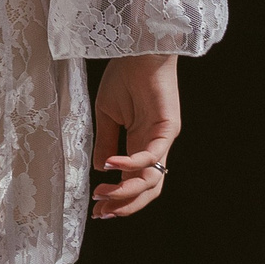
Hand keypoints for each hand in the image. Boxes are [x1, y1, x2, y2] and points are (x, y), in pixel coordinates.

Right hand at [91, 53, 180, 218]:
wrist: (138, 50)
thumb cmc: (124, 76)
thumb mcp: (107, 114)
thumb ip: (107, 142)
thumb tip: (100, 170)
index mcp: (140, 144)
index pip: (134, 180)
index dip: (118, 198)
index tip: (97, 209)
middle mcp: (155, 147)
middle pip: (147, 189)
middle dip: (125, 205)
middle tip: (102, 213)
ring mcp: (163, 139)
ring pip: (152, 179)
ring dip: (127, 191)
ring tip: (103, 193)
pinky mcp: (167, 128)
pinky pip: (151, 155)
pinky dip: (130, 164)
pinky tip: (110, 165)